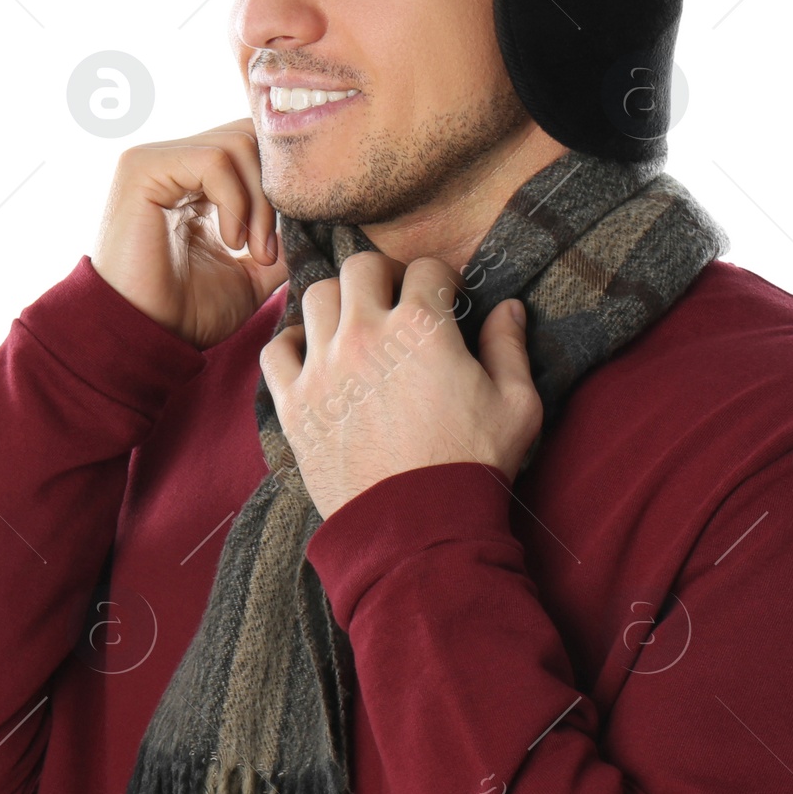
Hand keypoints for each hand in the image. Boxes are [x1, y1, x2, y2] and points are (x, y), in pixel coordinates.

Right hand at [92, 117, 288, 348]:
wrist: (145, 337)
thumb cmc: (187, 313)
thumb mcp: (251, 276)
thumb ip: (280, 242)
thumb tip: (318, 220)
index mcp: (197, 182)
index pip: (255, 148)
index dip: (281, 189)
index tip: (282, 246)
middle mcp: (176, 162)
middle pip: (252, 136)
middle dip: (274, 192)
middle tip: (269, 249)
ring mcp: (157, 159)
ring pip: (239, 144)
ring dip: (259, 202)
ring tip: (250, 250)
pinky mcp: (143, 167)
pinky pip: (214, 159)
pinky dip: (235, 200)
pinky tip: (230, 241)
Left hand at [259, 252, 542, 518]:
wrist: (418, 526)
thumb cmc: (472, 463)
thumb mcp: (516, 405)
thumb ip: (510, 348)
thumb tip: (508, 308)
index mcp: (421, 327)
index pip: (426, 268)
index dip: (441, 280)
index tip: (445, 301)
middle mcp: (365, 334)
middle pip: (361, 267)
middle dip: (384, 277)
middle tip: (397, 303)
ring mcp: (323, 366)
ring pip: (315, 297)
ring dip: (338, 304)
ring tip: (355, 327)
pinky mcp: (295, 402)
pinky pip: (276, 349)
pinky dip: (291, 346)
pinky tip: (314, 358)